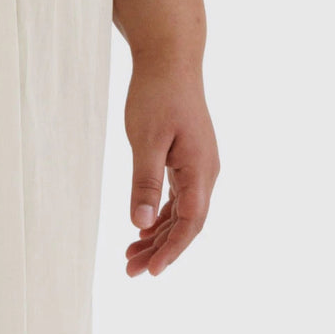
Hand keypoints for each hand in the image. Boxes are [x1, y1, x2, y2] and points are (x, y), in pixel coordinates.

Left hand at [123, 54, 218, 276]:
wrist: (170, 62)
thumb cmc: (157, 96)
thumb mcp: (146, 142)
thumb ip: (144, 183)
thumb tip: (138, 223)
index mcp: (200, 169)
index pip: (191, 222)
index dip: (171, 250)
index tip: (150, 271)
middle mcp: (205, 171)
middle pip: (186, 223)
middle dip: (160, 250)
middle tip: (130, 271)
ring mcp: (198, 167)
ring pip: (181, 213)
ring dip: (157, 237)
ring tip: (129, 257)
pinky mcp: (187, 161)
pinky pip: (177, 199)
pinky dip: (159, 218)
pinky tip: (140, 231)